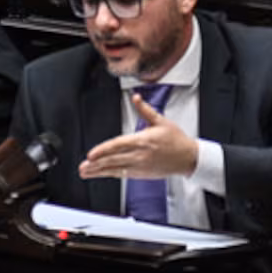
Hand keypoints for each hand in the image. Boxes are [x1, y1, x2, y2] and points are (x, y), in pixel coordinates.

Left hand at [79, 93, 197, 180]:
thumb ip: (145, 110)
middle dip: (96, 164)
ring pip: (116, 169)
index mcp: (143, 140)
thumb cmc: (176, 140)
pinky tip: (101, 174)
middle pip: (114, 160)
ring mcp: (141, 166)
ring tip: (86, 172)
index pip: (118, 146)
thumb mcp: (161, 121)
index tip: (91, 154)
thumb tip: (135, 98)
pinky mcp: (143, 173)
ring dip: (99, 172)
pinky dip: (111, 174)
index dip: (103, 151)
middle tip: (82, 166)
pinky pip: (124, 174)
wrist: (189, 158)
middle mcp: (141, 155)